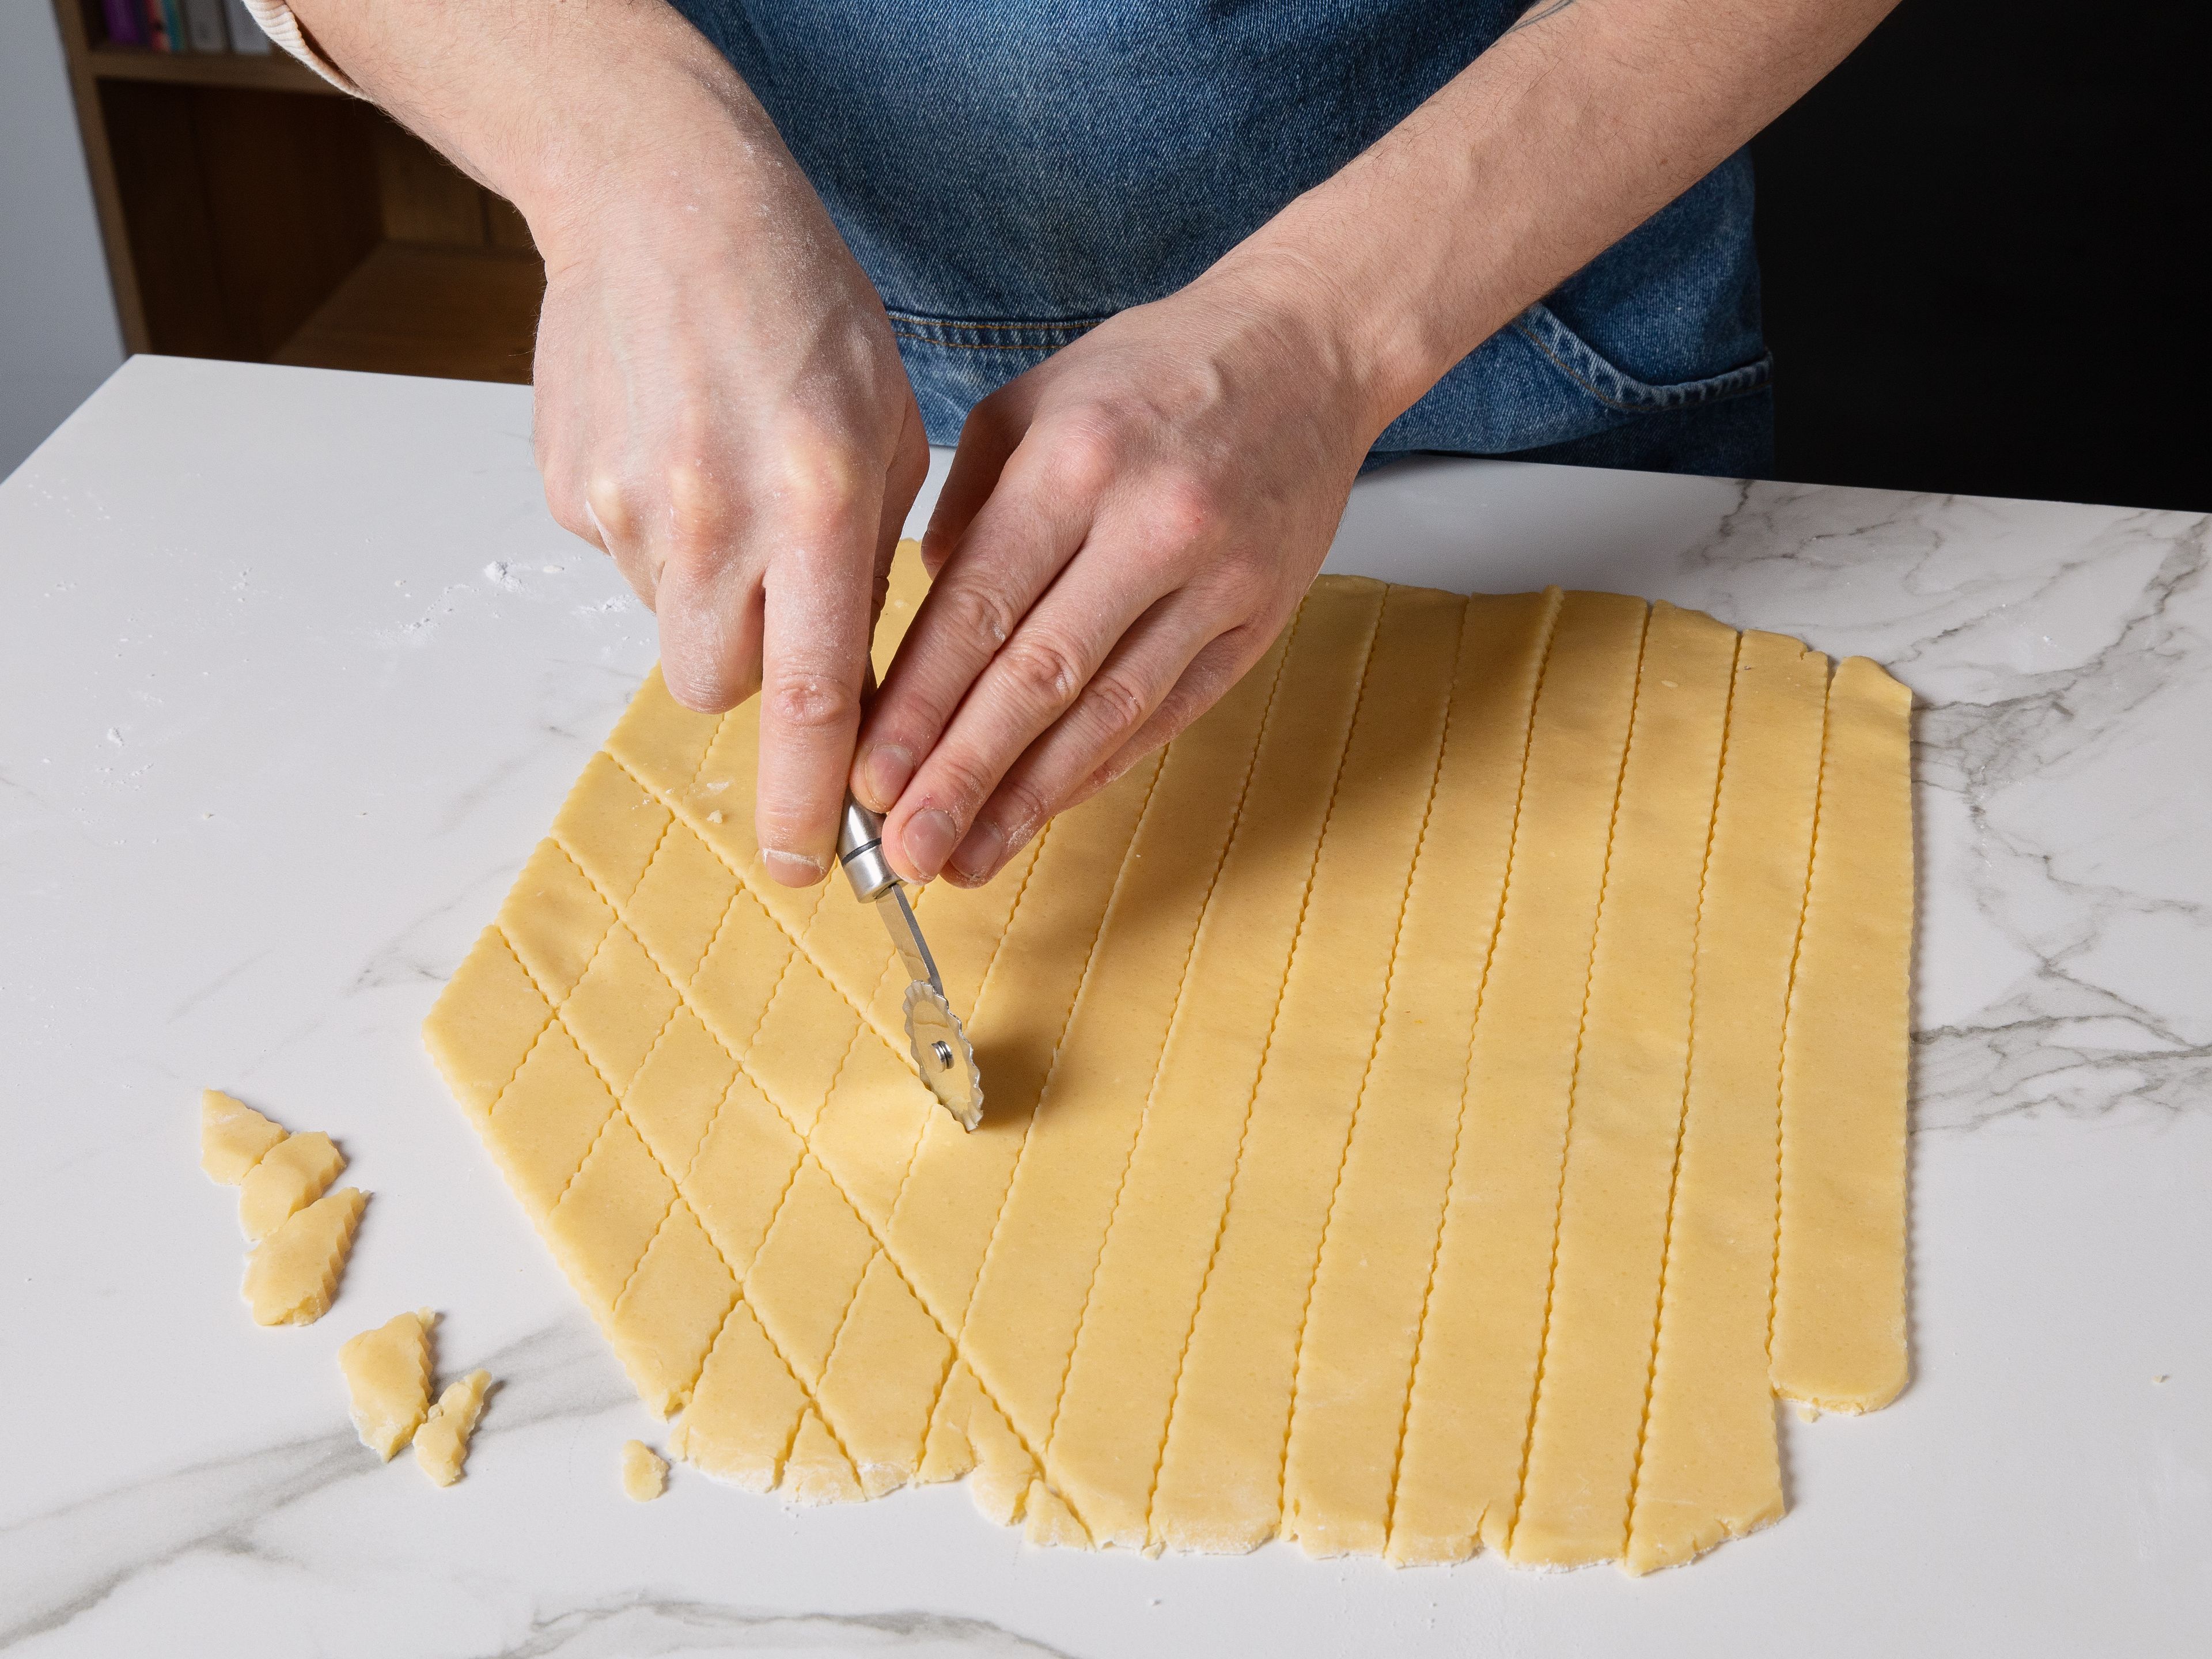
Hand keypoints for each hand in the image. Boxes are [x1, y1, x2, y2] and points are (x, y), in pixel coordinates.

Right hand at [530, 90, 926, 884]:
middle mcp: (713, 517)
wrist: (665, 200)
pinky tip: (678, 448)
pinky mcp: (568, 489)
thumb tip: (850, 685)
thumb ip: (867, 566)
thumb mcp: (887, 434)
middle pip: (721, 687)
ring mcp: (625, 506)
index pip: (814, 699)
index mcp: (817, 504)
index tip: (813, 867)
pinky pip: (625, 561)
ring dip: (707, 591)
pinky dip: (659, 533)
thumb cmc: (803, 310)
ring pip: (671, 623)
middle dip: (755, 672)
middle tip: (776, 591)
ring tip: (727, 479)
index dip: (810, 799)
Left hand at [850, 260, 1381, 886]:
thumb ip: (966, 507)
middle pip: (1039, 675)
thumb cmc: (1154, 373)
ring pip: (1109, 711)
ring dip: (1029, 797)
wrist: (1308, 348)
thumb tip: (925, 619)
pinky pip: (1168, 712)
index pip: (980, 607)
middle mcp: (1149, 524)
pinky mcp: (1259, 619)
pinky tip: (1044, 814)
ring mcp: (1216, 579)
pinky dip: (1101, 770)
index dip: (920, 704)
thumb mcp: (1033, 402)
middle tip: (905, 849)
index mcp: (1075, 462)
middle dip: (961, 773)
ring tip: (965, 859)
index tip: (870, 774)